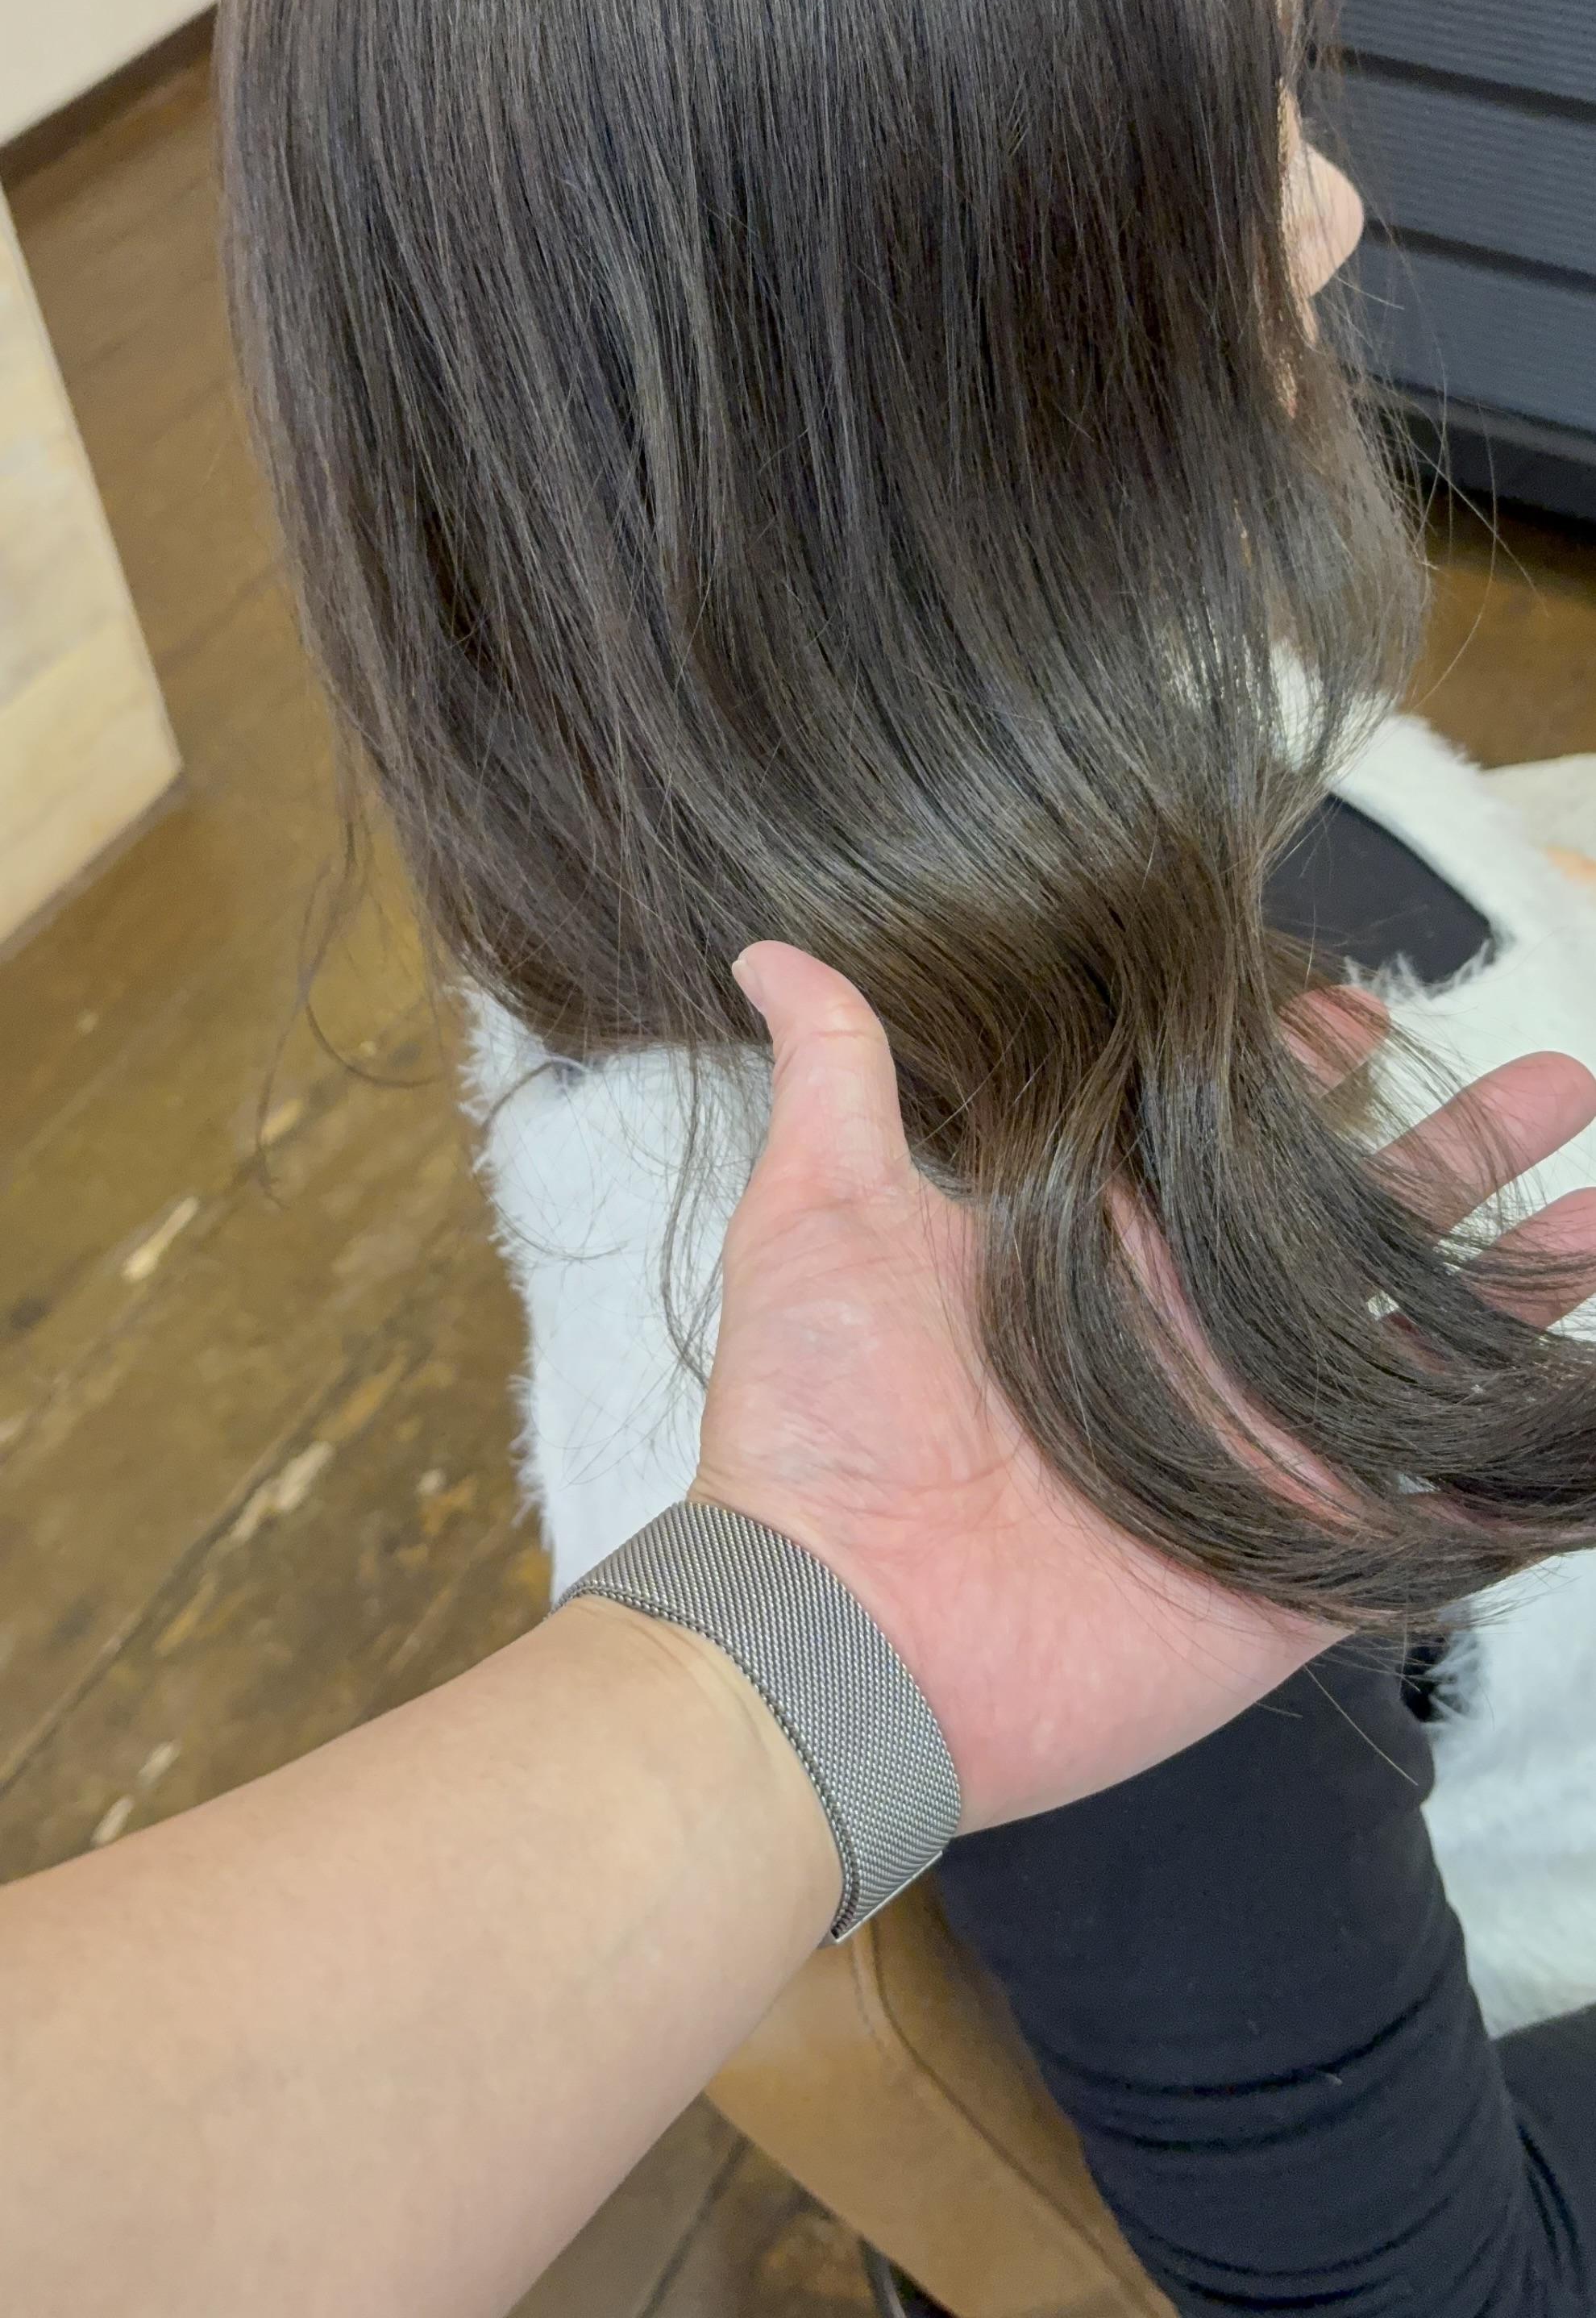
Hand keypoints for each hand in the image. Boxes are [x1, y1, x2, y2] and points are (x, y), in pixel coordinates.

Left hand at [694, 942, 1595, 1829]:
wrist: (840, 1637)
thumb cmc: (817, 1421)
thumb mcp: (819, 1217)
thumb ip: (837, 1078)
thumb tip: (771, 949)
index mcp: (1103, 1248)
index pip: (1231, 1132)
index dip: (1301, 1068)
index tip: (1361, 1007)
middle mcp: (1196, 1336)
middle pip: (1361, 1218)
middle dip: (1464, 1149)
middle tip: (1562, 1077)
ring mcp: (1258, 1448)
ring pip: (1423, 1343)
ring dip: (1524, 1277)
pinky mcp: (1300, 1560)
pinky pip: (1440, 1510)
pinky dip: (1524, 1465)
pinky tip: (1588, 1396)